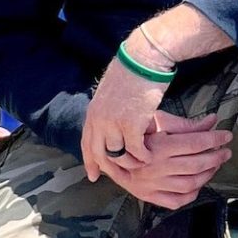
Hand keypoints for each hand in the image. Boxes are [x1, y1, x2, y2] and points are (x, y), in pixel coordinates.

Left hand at [80, 56, 170, 185]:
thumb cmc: (132, 71)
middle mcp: (99, 121)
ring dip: (131, 163)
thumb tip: (110, 121)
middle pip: (99, 155)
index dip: (89, 161)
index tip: (92, 175)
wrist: (143, 58)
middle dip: (110, 170)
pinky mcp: (131, 125)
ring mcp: (113, 124)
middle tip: (122, 178)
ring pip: (118, 155)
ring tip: (142, 164)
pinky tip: (151, 157)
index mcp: (93, 112)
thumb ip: (107, 110)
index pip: (86, 143)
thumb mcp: (110, 93)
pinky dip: (144, 156)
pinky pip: (136, 151)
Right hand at [113, 110, 232, 209]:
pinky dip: (191, 194)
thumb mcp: (156, 123)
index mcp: (158, 147)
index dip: (215, 139)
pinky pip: (177, 201)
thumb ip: (185, 125)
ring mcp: (152, 185)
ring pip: (191, 184)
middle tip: (225, 151)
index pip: (196, 143)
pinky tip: (197, 184)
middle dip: (217, 157)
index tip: (226, 136)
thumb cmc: (132, 136)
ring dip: (208, 174)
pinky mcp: (148, 196)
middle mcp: (156, 168)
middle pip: (197, 164)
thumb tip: (212, 121)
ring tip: (213, 165)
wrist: (105, 155)